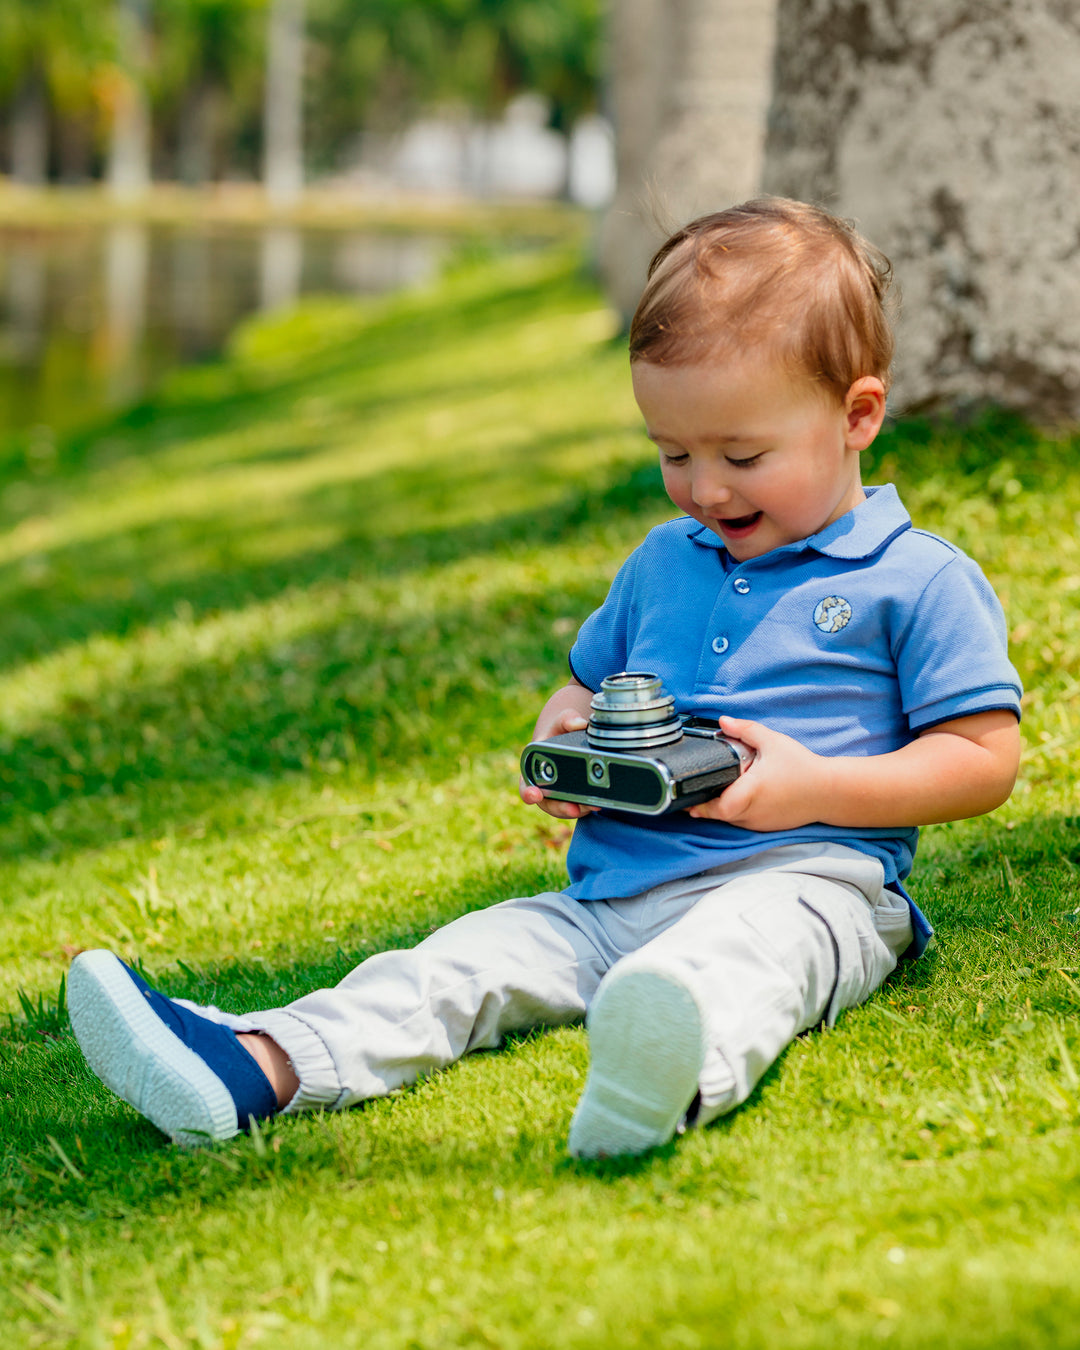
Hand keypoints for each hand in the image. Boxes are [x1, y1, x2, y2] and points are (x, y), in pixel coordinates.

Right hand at [519, 706, 597, 818]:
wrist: (570, 740)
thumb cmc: (559, 732)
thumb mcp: (561, 723)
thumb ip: (567, 719)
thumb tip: (579, 723)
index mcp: (532, 770)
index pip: (526, 786)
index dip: (528, 793)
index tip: (534, 794)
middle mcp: (544, 787)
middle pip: (548, 804)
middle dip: (560, 808)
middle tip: (573, 807)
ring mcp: (559, 796)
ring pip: (566, 808)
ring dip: (578, 809)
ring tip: (592, 804)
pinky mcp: (575, 799)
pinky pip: (579, 807)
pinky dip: (588, 807)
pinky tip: (599, 803)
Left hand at [686, 716, 824, 831]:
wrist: (830, 791)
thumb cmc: (802, 767)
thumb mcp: (772, 742)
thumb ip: (745, 730)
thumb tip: (723, 721)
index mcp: (748, 793)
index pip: (715, 809)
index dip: (699, 805)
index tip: (689, 799)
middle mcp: (752, 813)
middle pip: (719, 815)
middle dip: (707, 805)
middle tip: (701, 790)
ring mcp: (760, 823)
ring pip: (732, 821)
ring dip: (724, 809)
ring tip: (721, 790)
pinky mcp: (768, 827)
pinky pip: (745, 823)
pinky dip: (739, 813)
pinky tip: (743, 798)